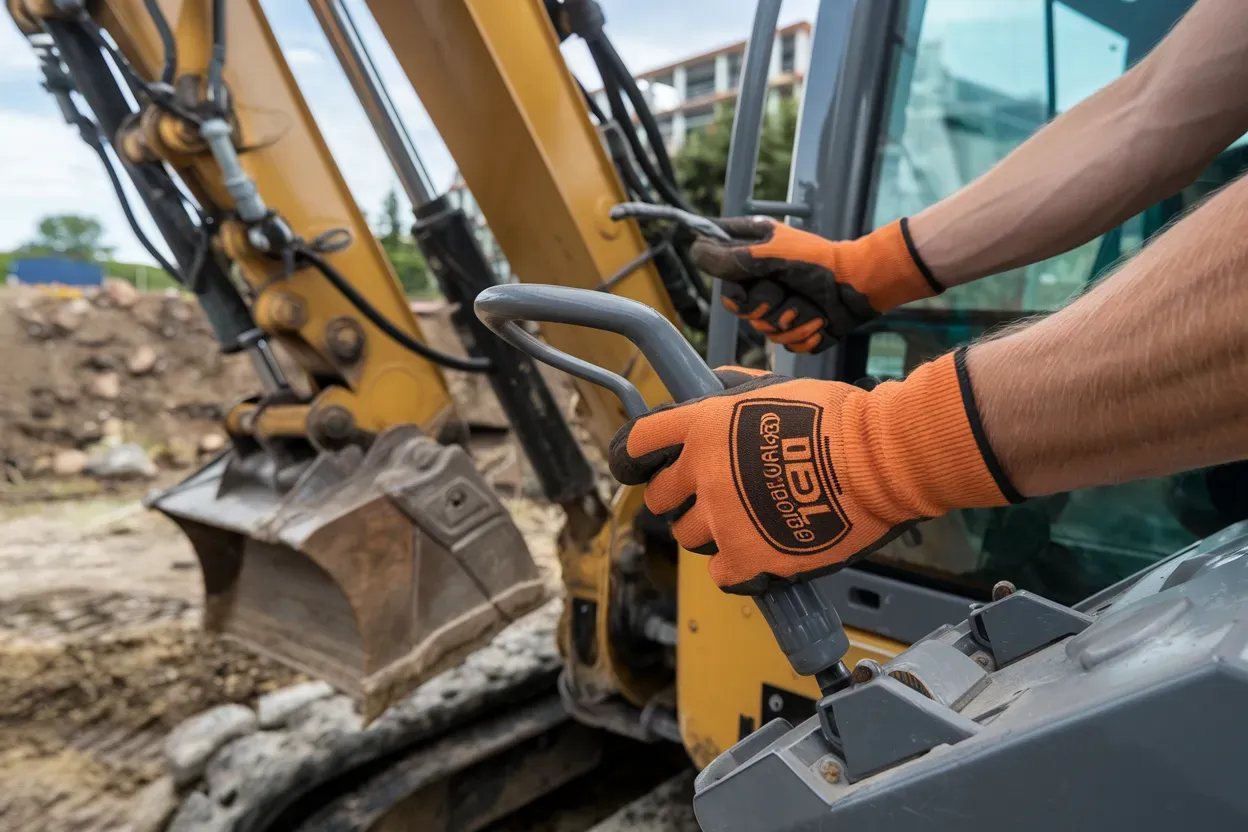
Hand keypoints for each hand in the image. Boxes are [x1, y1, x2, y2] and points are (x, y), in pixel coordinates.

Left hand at [608, 354, 1017, 593]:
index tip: (638, 468)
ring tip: (744, 523)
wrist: (877, 459)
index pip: (639, 443)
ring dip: (710, 530)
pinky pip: (719, 571)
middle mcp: (702, 471)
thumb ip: (734, 393)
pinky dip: (734, 565)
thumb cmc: (838, 419)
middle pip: (661, 497)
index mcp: (703, 425)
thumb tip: (714, 387)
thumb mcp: (776, 388)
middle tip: (709, 497)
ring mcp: (721, 517)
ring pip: (689, 535)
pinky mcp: (746, 557)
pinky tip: (757, 552)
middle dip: (680, 497)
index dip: (633, 457)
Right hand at [690, 217, 942, 353]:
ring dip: (790, 320)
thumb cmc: (814, 262)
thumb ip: (728, 257)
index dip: (730, 282)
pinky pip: (785, 344)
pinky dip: (804, 333)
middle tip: (785, 291)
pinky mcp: (795, 330)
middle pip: (739, 308)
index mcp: (751, 255)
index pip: (718, 271)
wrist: (856, 287)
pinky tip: (818, 319)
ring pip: (763, 330)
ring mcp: (778, 307)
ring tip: (809, 305)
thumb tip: (693, 249)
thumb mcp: (767, 254)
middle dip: (765, 305)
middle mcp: (761, 282)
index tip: (746, 277)